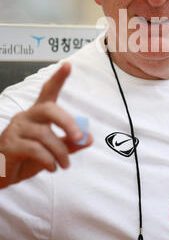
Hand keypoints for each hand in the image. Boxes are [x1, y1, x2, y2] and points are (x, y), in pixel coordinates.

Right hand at [0, 62, 92, 188]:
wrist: (1, 175)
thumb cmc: (27, 158)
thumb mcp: (52, 151)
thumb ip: (69, 144)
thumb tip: (89, 138)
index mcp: (38, 114)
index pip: (48, 91)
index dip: (58, 78)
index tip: (68, 65)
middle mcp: (26, 116)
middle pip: (49, 109)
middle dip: (67, 122)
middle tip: (79, 137)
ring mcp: (16, 129)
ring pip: (44, 134)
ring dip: (60, 152)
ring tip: (64, 165)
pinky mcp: (9, 145)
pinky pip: (35, 149)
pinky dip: (49, 160)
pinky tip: (52, 168)